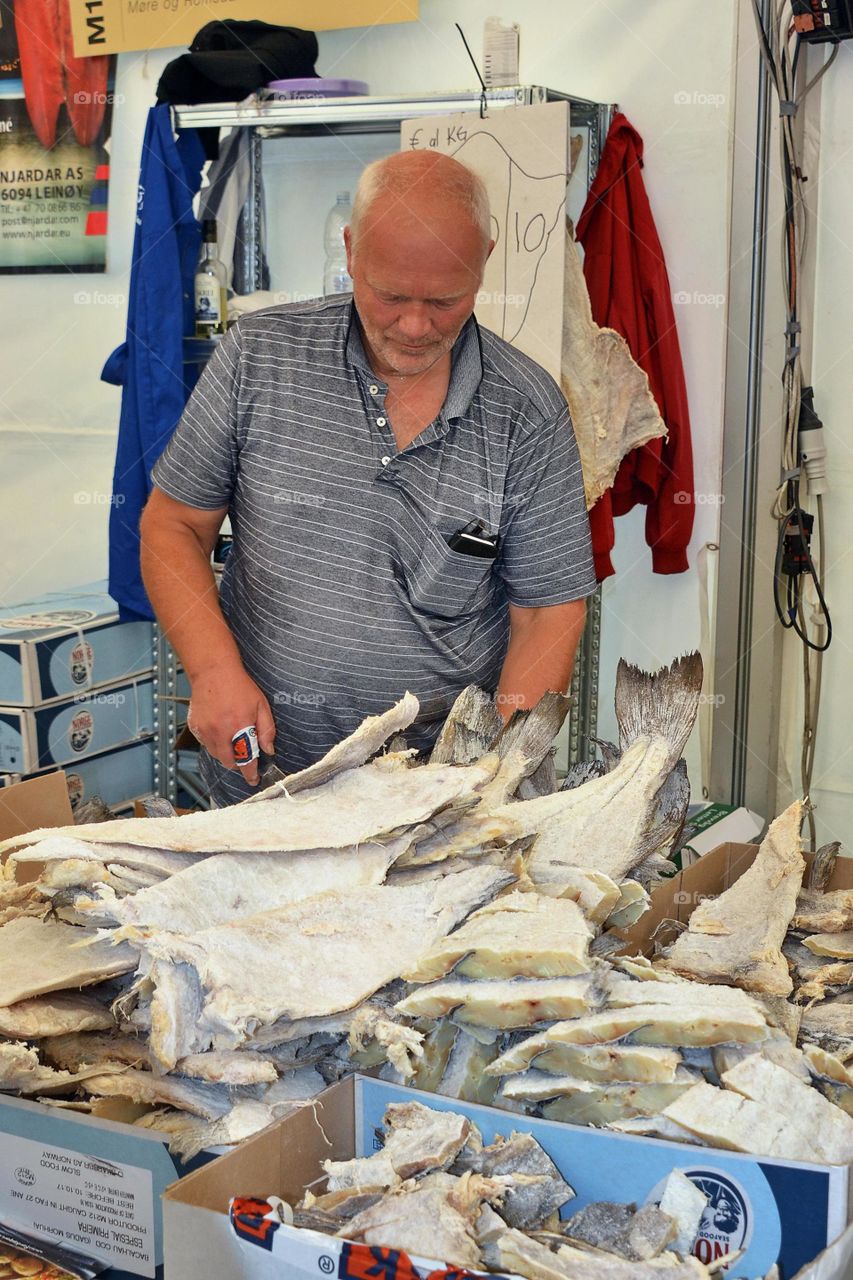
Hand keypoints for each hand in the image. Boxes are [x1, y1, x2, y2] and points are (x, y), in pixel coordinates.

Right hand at [186, 662, 275, 786]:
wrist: (213, 672)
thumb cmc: (239, 686)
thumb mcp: (261, 705)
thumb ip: (267, 730)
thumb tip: (268, 750)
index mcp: (239, 726)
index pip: (245, 759)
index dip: (250, 773)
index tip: (253, 779)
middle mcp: (220, 731)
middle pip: (229, 762)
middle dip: (238, 763)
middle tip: (245, 755)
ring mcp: (205, 730)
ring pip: (216, 755)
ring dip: (226, 753)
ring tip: (233, 737)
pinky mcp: (195, 727)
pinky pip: (206, 744)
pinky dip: (215, 743)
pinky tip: (221, 729)